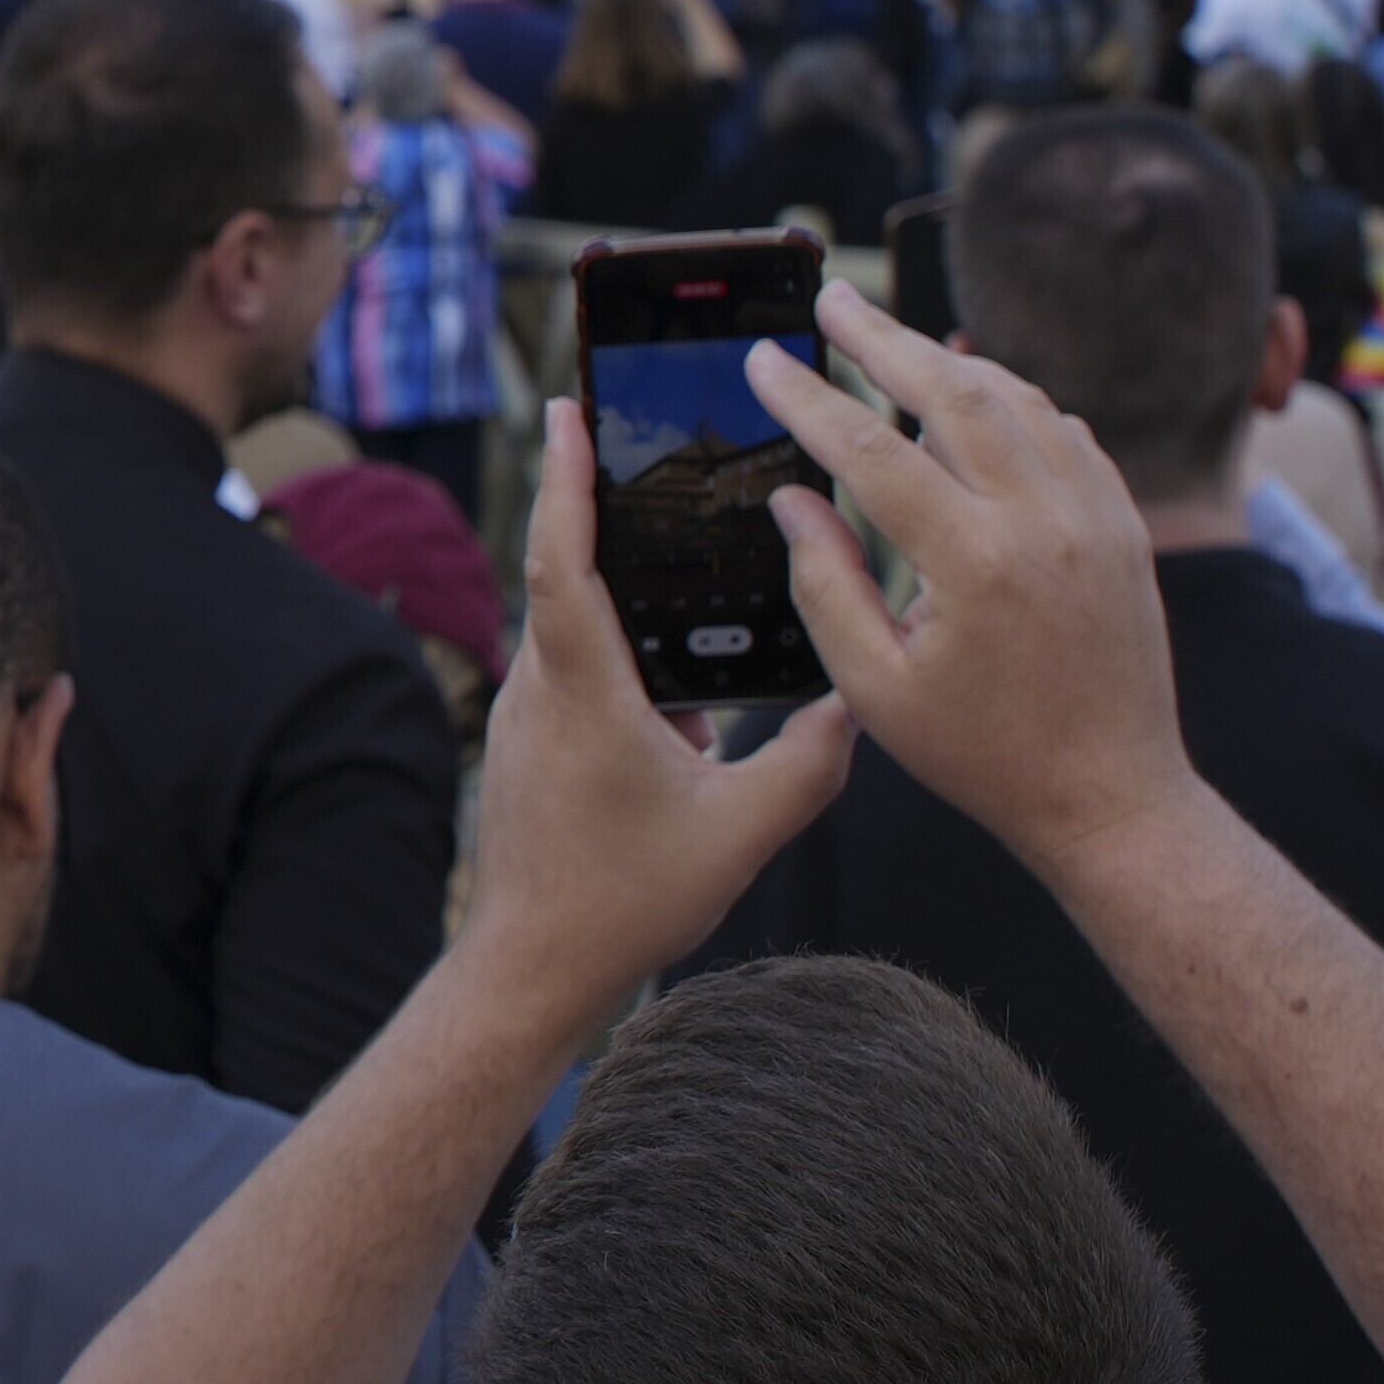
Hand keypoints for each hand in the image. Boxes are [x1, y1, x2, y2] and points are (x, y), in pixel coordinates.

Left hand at [447, 459, 850, 1022]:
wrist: (530, 972)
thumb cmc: (620, 904)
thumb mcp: (741, 833)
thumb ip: (809, 763)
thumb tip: (857, 705)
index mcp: (581, 688)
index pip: (562, 554)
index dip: (565, 476)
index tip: (566, 411)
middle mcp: (539, 689)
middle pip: (567, 574)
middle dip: (604, 510)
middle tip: (643, 449)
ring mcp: (526, 720)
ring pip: (574, 631)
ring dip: (623, 598)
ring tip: (684, 564)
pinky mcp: (529, 750)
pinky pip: (575, 677)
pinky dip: (621, 660)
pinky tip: (680, 693)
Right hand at [739, 292, 1204, 880]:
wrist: (1112, 796)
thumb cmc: (987, 756)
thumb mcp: (878, 690)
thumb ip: (827, 585)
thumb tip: (794, 499)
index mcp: (975, 564)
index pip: (873, 448)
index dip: (808, 397)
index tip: (766, 360)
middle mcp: (1044, 522)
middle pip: (953, 389)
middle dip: (881, 336)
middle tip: (830, 302)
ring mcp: (1095, 516)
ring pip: (1018, 398)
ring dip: (950, 362)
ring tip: (892, 345)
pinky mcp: (1124, 525)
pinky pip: (1066, 433)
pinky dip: (1015, 403)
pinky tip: (977, 402)